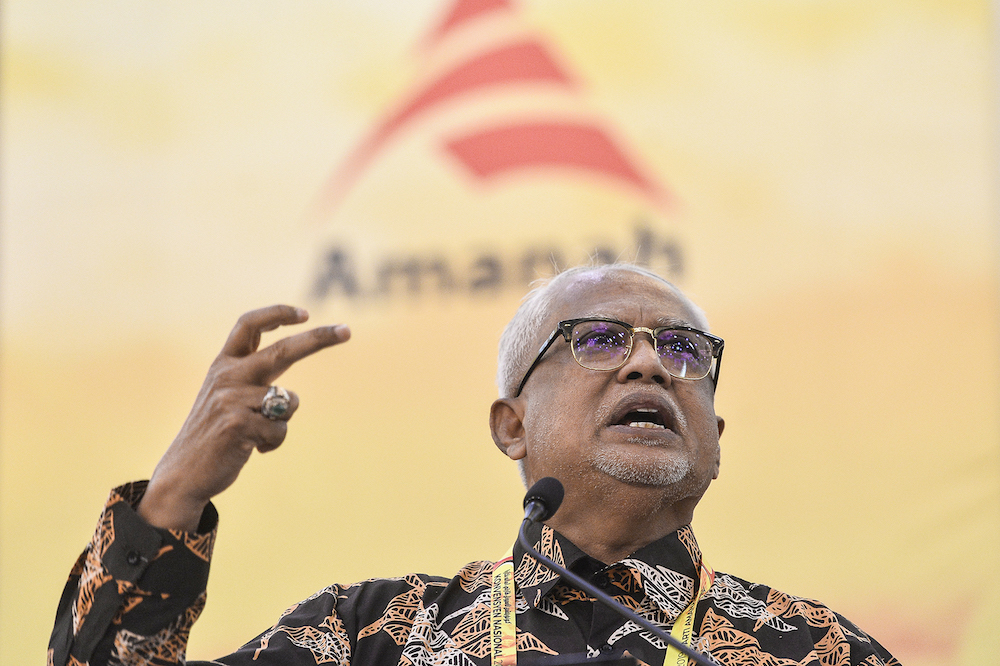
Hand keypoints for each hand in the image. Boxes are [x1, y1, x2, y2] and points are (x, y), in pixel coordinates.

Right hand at [137, 305, 350, 531]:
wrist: (183, 473)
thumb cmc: (215, 434)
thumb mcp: (227, 396)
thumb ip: (252, 376)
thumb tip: (293, 367)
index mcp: (223, 364)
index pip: (248, 325)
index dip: (277, 313)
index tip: (305, 313)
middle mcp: (227, 376)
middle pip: (283, 350)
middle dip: (318, 339)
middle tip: (347, 330)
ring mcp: (231, 399)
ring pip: (289, 402)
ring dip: (281, 423)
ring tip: (254, 434)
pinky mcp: (238, 424)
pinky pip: (281, 430)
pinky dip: (273, 442)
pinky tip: (252, 448)